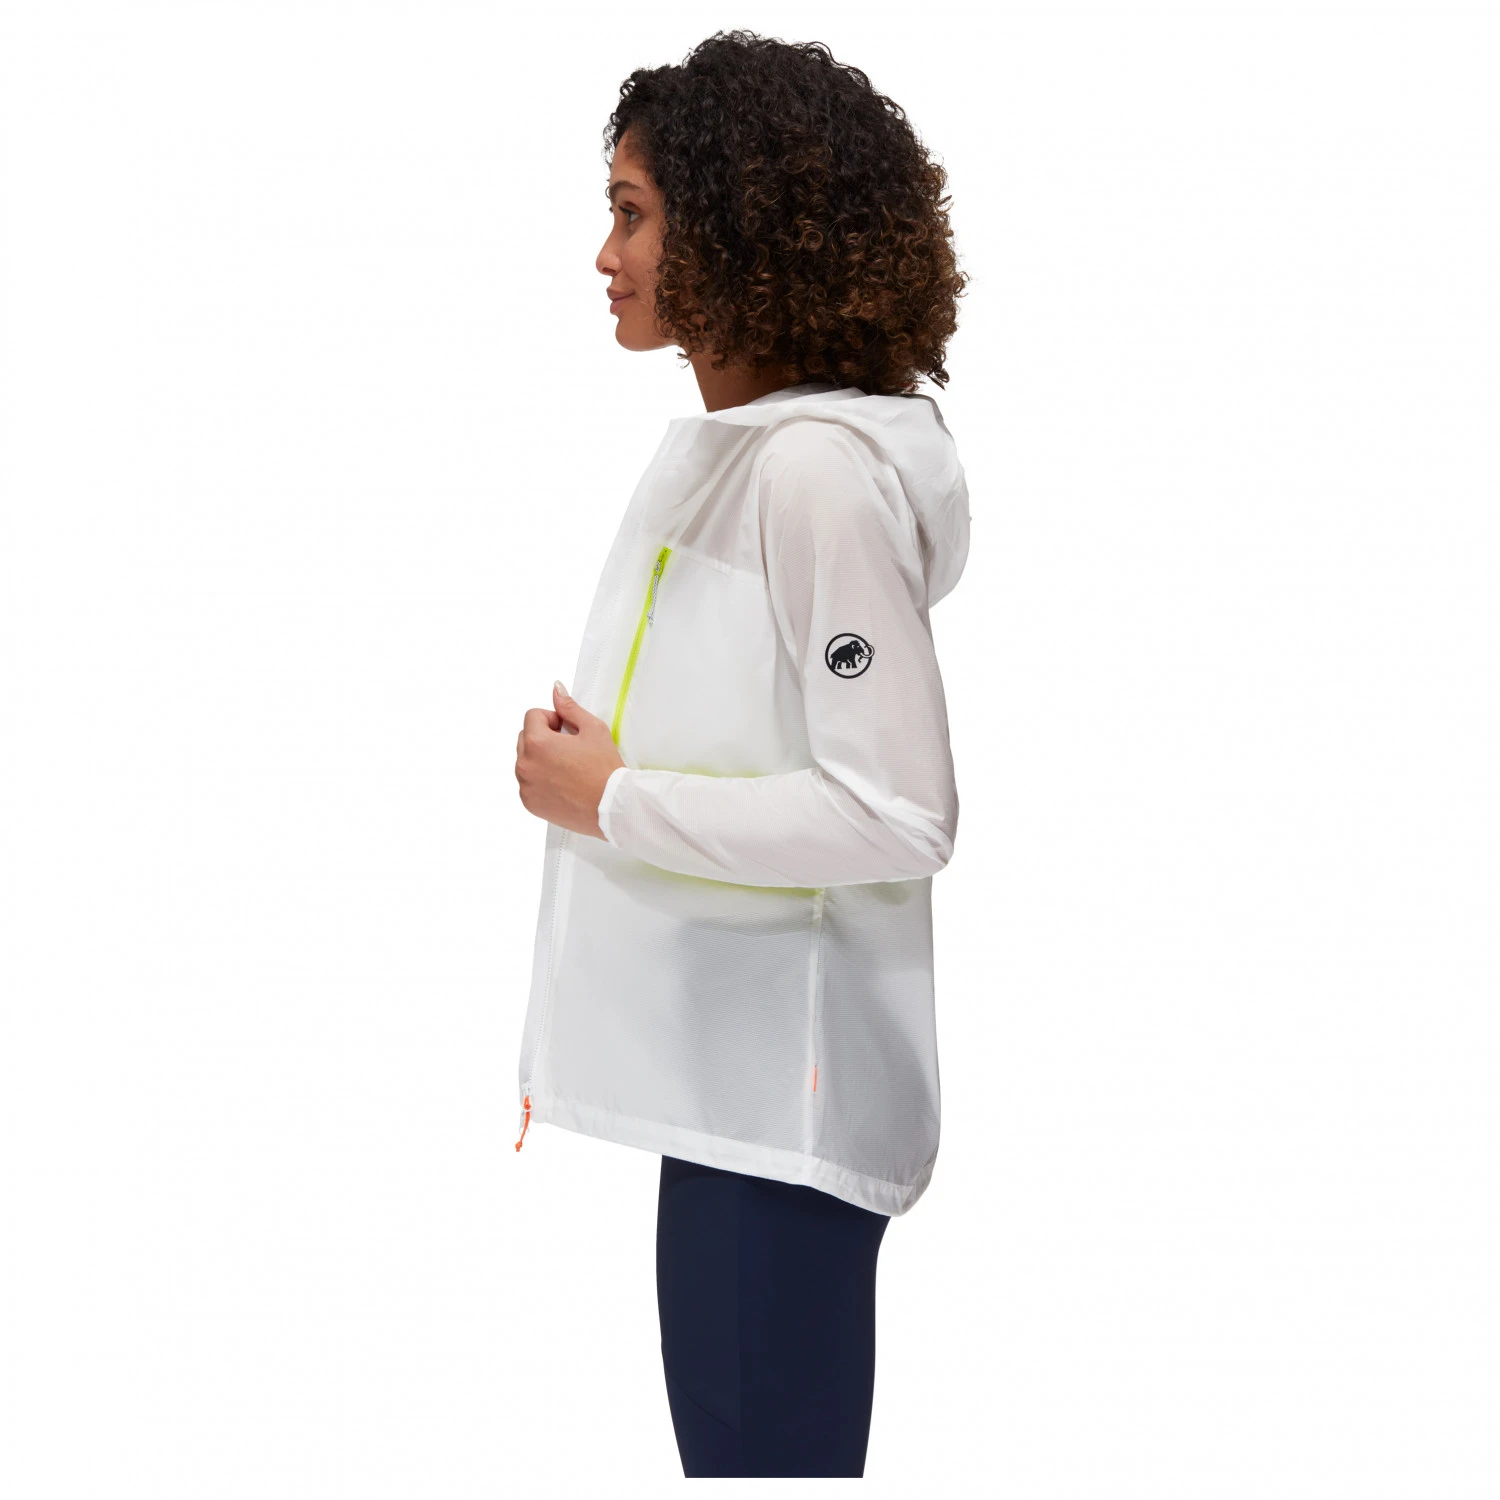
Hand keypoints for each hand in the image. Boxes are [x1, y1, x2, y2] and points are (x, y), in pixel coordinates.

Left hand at [515, 680, 624, 838]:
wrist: (611, 808)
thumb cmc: (605, 769)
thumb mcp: (593, 729)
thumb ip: (570, 707)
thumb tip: (556, 689)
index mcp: (537, 743)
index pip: (532, 716)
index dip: (552, 719)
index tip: (568, 731)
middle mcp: (525, 765)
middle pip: (525, 737)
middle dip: (544, 738)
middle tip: (570, 749)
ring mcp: (525, 786)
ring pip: (526, 761)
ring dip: (541, 758)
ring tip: (568, 768)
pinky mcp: (529, 803)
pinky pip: (528, 783)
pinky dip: (540, 780)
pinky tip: (563, 784)